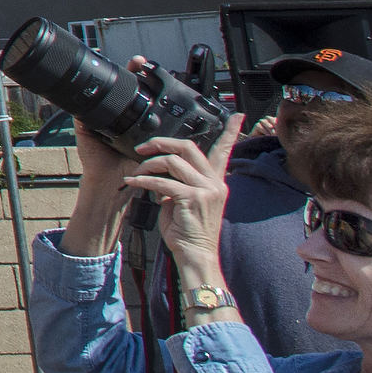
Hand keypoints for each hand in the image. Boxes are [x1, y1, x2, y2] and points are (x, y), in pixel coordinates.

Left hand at [123, 117, 242, 292]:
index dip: (231, 132)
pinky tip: (133, 182)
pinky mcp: (193, 199)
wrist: (196, 256)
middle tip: (143, 147)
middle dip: (163, 142)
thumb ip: (179, 184)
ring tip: (137, 172)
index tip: (237, 116)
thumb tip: (161, 172)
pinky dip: (144, 180)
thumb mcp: (184, 202)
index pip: (224, 151)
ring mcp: (206, 190)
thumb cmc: (187, 231)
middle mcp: (214, 183)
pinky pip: (163, 182)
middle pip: (189, 147)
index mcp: (215, 181)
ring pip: (173, 162)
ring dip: (149, 164)